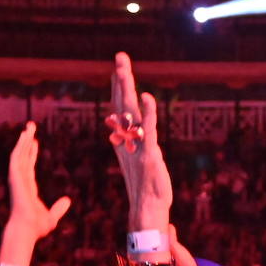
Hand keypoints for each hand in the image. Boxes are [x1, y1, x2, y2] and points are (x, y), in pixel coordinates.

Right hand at [4, 122, 69, 242]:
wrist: (26, 230)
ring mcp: (16, 179)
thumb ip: (59, 209)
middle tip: (30, 128)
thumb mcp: (52, 217)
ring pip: (19, 154)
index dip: (31, 154)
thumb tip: (68, 200)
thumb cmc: (36, 228)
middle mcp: (20, 182)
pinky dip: (20, 146)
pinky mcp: (14, 177)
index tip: (34, 143)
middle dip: (26, 142)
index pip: (29, 167)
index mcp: (28, 189)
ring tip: (30, 126)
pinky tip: (25, 136)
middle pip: (23, 157)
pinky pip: (16, 157)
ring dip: (24, 140)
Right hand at [105, 52, 170, 231]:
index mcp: (125, 140)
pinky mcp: (148, 154)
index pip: (119, 108)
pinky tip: (145, 96)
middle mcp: (128, 140)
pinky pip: (147, 130)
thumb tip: (134, 134)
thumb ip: (136, 144)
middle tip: (120, 55)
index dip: (118, 87)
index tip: (117, 68)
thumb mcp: (140, 161)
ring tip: (123, 66)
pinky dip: (147, 113)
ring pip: (130, 112)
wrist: (146, 210)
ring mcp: (136, 146)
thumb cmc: (147, 188)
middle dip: (121, 78)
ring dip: (127, 88)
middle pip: (122, 103)